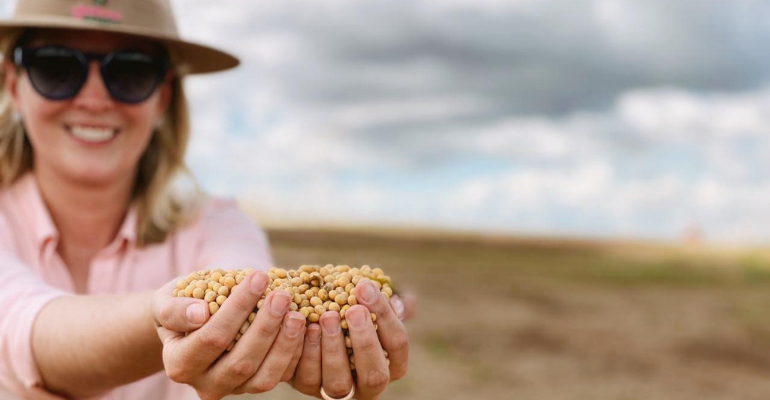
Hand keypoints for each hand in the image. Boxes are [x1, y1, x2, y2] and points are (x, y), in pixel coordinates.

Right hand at [152, 272, 305, 399]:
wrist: (190, 321)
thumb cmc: (180, 304)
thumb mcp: (167, 300)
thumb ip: (175, 308)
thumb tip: (199, 313)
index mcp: (179, 363)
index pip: (212, 337)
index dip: (238, 308)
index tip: (258, 277)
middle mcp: (203, 384)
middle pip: (241, 361)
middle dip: (266, 326)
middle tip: (283, 294)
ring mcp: (230, 389)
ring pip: (263, 377)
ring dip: (285, 344)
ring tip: (297, 313)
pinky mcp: (251, 387)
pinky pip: (276, 377)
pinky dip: (293, 354)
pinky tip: (304, 328)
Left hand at [291, 279, 413, 398]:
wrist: (315, 317)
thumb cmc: (353, 309)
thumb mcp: (373, 303)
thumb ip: (389, 302)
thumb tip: (397, 302)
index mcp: (392, 364)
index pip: (397, 344)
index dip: (385, 316)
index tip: (367, 287)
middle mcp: (368, 386)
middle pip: (375, 375)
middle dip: (365, 342)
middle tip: (354, 310)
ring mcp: (337, 390)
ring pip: (338, 382)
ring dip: (332, 348)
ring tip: (327, 317)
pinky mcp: (307, 386)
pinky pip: (305, 377)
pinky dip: (304, 351)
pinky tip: (305, 326)